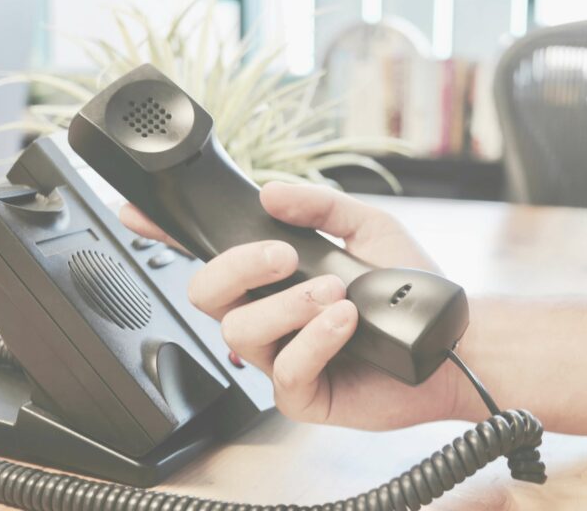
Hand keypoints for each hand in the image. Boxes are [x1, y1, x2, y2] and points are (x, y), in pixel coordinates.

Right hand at [120, 182, 470, 429]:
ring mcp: (281, 355)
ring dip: (288, 305)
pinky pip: (284, 370)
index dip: (168, 235)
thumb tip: (269, 193)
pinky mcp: (302, 393)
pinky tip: (344, 323)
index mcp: (276, 276)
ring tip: (336, 295)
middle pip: (205, 293)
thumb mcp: (368, 228)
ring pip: (239, 332)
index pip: (212, 255)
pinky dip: (314, 341)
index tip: (137, 213)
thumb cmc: (409, 288)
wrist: (449, 341)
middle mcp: (270, 314)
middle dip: (238, 268)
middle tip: (283, 258)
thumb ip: (320, 206)